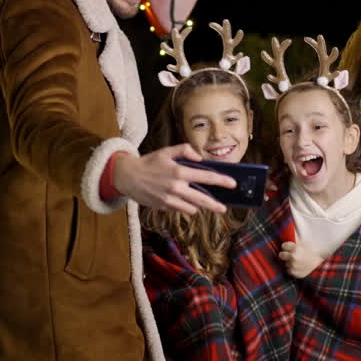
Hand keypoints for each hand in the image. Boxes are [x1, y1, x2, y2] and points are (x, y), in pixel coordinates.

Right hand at [112, 144, 235, 214]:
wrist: (128, 176)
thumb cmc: (148, 162)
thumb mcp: (166, 151)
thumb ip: (185, 150)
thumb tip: (199, 158)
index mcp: (179, 171)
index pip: (206, 177)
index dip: (222, 180)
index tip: (232, 183)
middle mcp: (176, 187)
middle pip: (202, 199)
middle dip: (215, 205)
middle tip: (223, 208)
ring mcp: (170, 199)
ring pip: (192, 207)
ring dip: (197, 204)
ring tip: (198, 201)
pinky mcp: (164, 207)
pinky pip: (180, 209)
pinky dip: (183, 206)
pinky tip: (181, 199)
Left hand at [279, 241, 322, 278]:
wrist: (318, 262)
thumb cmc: (310, 251)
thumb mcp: (302, 243)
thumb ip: (293, 243)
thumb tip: (283, 240)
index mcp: (295, 248)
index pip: (283, 246)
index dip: (286, 247)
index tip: (290, 248)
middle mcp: (293, 257)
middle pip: (281, 255)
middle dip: (285, 254)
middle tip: (291, 254)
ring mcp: (293, 266)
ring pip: (285, 263)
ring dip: (289, 262)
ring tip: (298, 261)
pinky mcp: (294, 273)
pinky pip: (288, 270)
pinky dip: (292, 269)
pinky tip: (298, 266)